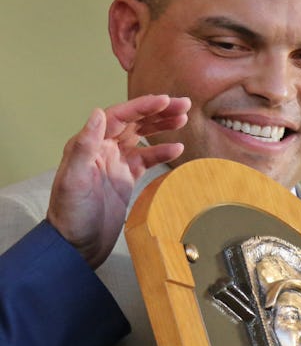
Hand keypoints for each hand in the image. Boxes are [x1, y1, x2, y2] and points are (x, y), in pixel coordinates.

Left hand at [47, 94, 190, 267]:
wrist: (77, 245)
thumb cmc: (71, 215)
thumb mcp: (73, 180)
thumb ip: (84, 146)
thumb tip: (98, 113)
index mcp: (90, 144)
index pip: (119, 116)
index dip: (142, 106)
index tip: (164, 100)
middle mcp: (103, 148)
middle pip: (134, 122)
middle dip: (158, 111)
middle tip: (183, 104)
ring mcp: (116, 163)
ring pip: (143, 137)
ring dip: (162, 126)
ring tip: (183, 119)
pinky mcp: (126, 179)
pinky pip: (147, 160)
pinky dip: (162, 153)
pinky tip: (177, 150)